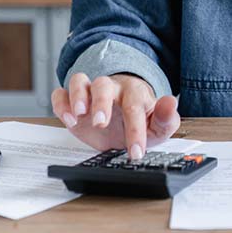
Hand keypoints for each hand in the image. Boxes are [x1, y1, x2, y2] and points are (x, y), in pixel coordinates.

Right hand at [51, 72, 180, 159]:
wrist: (124, 120)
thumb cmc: (141, 120)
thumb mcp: (158, 125)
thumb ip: (167, 117)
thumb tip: (171, 102)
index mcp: (135, 93)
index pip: (134, 106)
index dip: (135, 129)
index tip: (136, 152)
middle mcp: (111, 89)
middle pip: (103, 85)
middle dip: (101, 103)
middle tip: (100, 123)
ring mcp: (90, 93)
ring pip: (79, 81)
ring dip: (77, 96)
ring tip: (79, 116)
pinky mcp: (73, 102)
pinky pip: (61, 93)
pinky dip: (61, 104)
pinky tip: (68, 119)